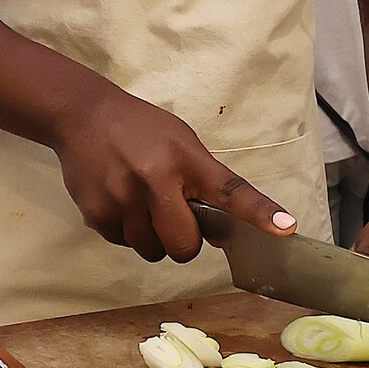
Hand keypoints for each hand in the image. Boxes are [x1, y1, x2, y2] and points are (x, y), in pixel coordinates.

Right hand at [53, 89, 295, 262]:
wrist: (83, 116)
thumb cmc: (142, 129)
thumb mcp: (181, 142)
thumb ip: (203, 182)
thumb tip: (222, 233)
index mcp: (185, 159)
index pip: (230, 191)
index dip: (259, 213)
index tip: (286, 229)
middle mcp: (155, 181)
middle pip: (184, 245)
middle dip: (185, 243)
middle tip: (176, 219)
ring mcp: (122, 200)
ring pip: (152, 251)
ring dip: (154, 240)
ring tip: (143, 206)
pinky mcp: (96, 215)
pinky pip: (123, 244)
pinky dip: (127, 233)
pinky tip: (120, 202)